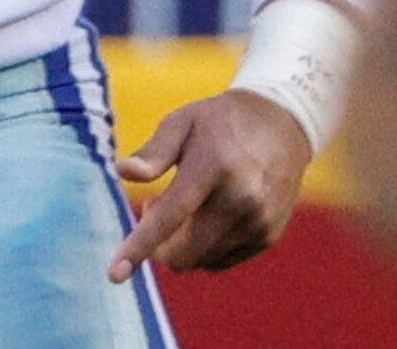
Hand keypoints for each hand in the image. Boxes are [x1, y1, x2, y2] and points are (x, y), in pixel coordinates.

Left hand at [109, 89, 310, 281]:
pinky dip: (203, 248)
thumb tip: (124, 172)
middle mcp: (241, 201)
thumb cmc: (219, 122)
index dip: (139, 246)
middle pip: (183, 253)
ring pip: (200, 261)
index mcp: (213, 168)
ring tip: (184, 204)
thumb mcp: (181, 122)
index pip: (169, 218)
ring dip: (180, 244)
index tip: (115, 274)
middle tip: (153, 204)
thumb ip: (153, 151)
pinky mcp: (268, 236)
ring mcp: (258, 223)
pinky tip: (205, 216)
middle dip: (156, 244)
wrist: (281, 124)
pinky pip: (221, 261)